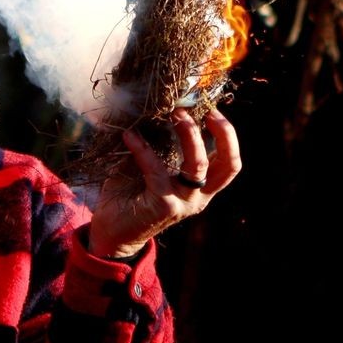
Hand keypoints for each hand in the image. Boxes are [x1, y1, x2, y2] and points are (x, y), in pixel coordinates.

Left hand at [88, 108, 240, 258]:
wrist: (113, 233)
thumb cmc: (132, 194)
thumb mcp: (153, 167)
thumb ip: (162, 146)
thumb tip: (160, 110)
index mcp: (202, 187)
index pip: (229, 162)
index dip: (228, 135)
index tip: (212, 109)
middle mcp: (199, 196)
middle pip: (228, 165)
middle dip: (222, 132)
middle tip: (199, 110)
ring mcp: (184, 203)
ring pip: (199, 166)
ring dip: (189, 135)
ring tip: (175, 114)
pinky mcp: (164, 206)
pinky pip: (157, 171)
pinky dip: (143, 149)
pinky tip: (130, 136)